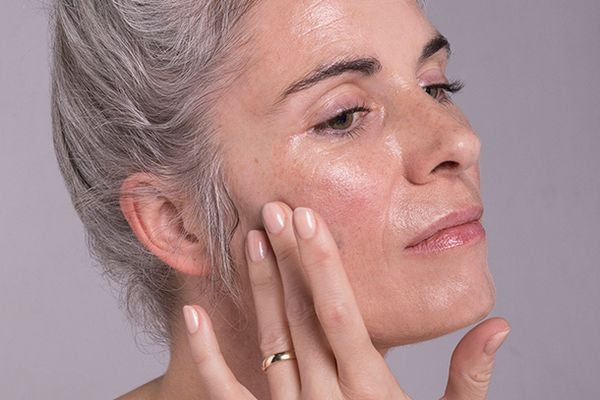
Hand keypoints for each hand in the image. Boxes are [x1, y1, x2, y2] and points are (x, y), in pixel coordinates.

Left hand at [182, 201, 509, 398]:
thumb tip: (499, 326)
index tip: (307, 219)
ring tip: (247, 240)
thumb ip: (470, 378)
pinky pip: (228, 392)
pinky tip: (192, 314)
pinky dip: (207, 356)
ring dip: (259, 290)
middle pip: (302, 317)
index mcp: (371, 390)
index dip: (322, 264)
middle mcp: (328, 397)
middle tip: (272, 209)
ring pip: (270, 342)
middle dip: (287, 260)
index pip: (340, 314)